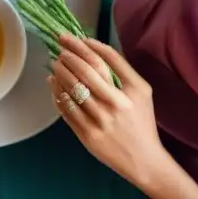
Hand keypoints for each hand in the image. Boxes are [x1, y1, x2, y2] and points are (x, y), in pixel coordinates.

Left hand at [49, 35, 174, 192]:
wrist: (144, 161)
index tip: (72, 37)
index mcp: (133, 92)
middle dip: (68, 55)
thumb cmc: (141, 121)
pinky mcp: (87, 134)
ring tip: (56, 64)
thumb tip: (93, 45)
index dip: (85, 45)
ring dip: (59, 71)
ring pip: (72, 88)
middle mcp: (116, 105)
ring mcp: (100, 120)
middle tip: (60, 49)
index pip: (105, 59)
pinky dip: (56, 91)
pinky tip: (53, 82)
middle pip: (85, 71)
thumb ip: (122, 69)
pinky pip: (66, 107)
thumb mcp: (141, 92)